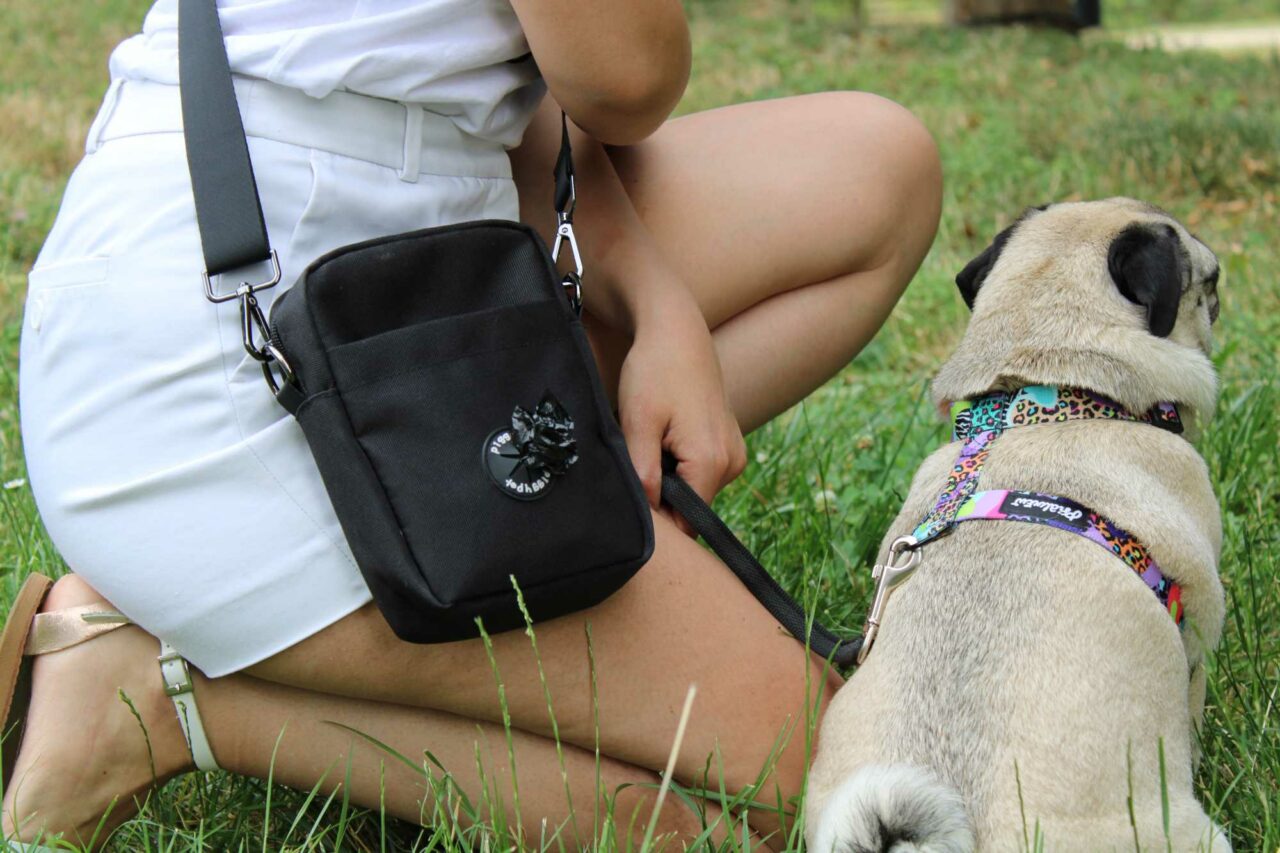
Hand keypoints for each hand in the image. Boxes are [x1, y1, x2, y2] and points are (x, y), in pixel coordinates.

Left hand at [617, 287, 746, 528]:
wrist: (677, 331)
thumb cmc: (654, 370)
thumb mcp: (639, 422)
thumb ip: (643, 474)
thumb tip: (646, 516)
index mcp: (711, 461)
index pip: (685, 521)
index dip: (656, 518)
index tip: (631, 497)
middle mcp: (732, 462)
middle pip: (691, 507)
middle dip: (661, 496)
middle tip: (636, 462)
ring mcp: (734, 453)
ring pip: (695, 489)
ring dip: (670, 478)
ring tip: (650, 443)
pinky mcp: (729, 443)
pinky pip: (701, 471)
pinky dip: (680, 464)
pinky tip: (664, 437)